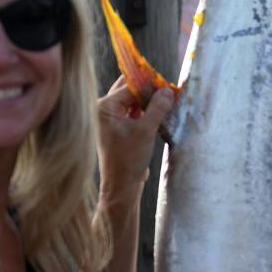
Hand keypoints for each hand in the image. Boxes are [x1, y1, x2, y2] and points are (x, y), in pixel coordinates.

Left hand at [96, 75, 174, 201]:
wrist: (121, 186)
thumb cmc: (129, 159)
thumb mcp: (146, 130)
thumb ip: (157, 108)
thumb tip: (168, 90)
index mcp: (105, 108)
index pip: (130, 87)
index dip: (150, 85)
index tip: (168, 85)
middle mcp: (104, 110)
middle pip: (129, 91)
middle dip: (149, 91)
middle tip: (168, 91)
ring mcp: (110, 119)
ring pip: (133, 102)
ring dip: (149, 102)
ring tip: (167, 101)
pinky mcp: (118, 128)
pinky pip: (133, 113)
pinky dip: (146, 112)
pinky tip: (160, 113)